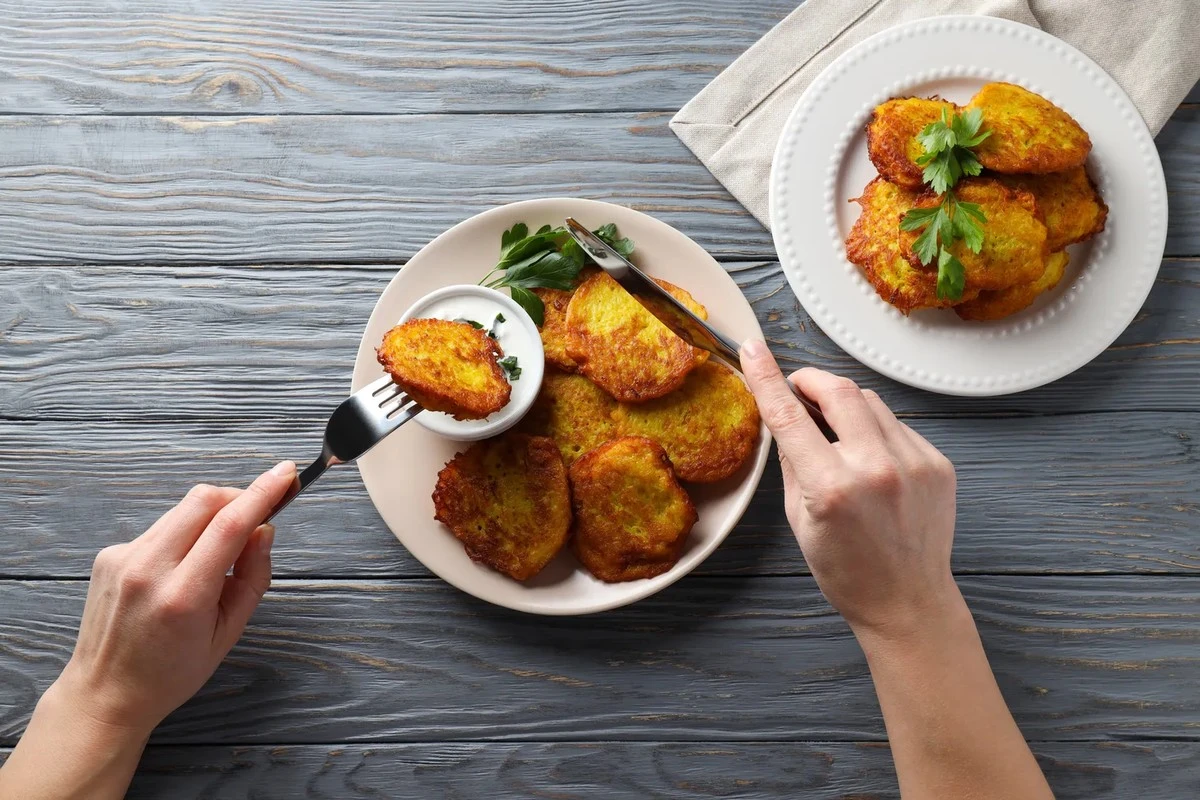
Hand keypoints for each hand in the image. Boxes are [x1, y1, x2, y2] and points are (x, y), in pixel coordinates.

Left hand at [53, 462, 295, 736]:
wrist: (105, 694)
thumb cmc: (170, 673)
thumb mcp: (228, 633)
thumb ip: (252, 577)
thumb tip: (264, 530)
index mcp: (183, 596)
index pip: (230, 524)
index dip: (263, 492)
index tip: (285, 474)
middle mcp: (148, 570)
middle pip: (203, 500)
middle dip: (238, 497)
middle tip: (257, 516)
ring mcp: (123, 558)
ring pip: (181, 510)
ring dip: (210, 517)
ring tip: (217, 556)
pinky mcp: (110, 554)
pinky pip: (160, 528)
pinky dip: (183, 535)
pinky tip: (182, 569)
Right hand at [739, 340, 960, 637]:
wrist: (907, 600)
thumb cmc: (846, 570)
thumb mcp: (799, 519)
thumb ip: (792, 461)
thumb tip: (784, 415)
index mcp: (831, 488)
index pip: (789, 416)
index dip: (766, 377)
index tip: (753, 350)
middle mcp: (875, 469)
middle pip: (838, 390)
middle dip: (811, 380)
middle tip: (797, 389)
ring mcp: (913, 463)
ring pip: (870, 402)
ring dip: (844, 404)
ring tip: (833, 432)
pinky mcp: (936, 463)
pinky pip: (897, 425)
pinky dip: (874, 429)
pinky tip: (868, 458)